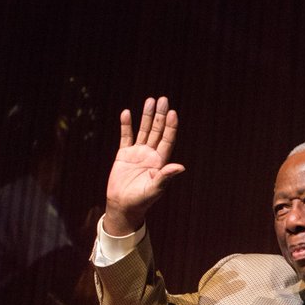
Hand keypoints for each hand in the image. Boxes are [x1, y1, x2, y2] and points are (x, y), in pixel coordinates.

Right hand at [103, 96, 183, 234]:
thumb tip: (181, 167)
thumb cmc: (142, 200)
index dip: (170, 126)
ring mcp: (138, 153)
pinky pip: (126, 136)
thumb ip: (165, 176)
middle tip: (163, 99)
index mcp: (160, 161)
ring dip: (147, 116)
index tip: (173, 113)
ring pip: (144, 130)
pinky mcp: (124, 154)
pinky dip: (126, 125)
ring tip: (150, 100)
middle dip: (160, 115)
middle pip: (157, 131)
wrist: (123, 205)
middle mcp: (151, 154)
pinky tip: (127, 113)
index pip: (167, 140)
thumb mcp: (155, 189)